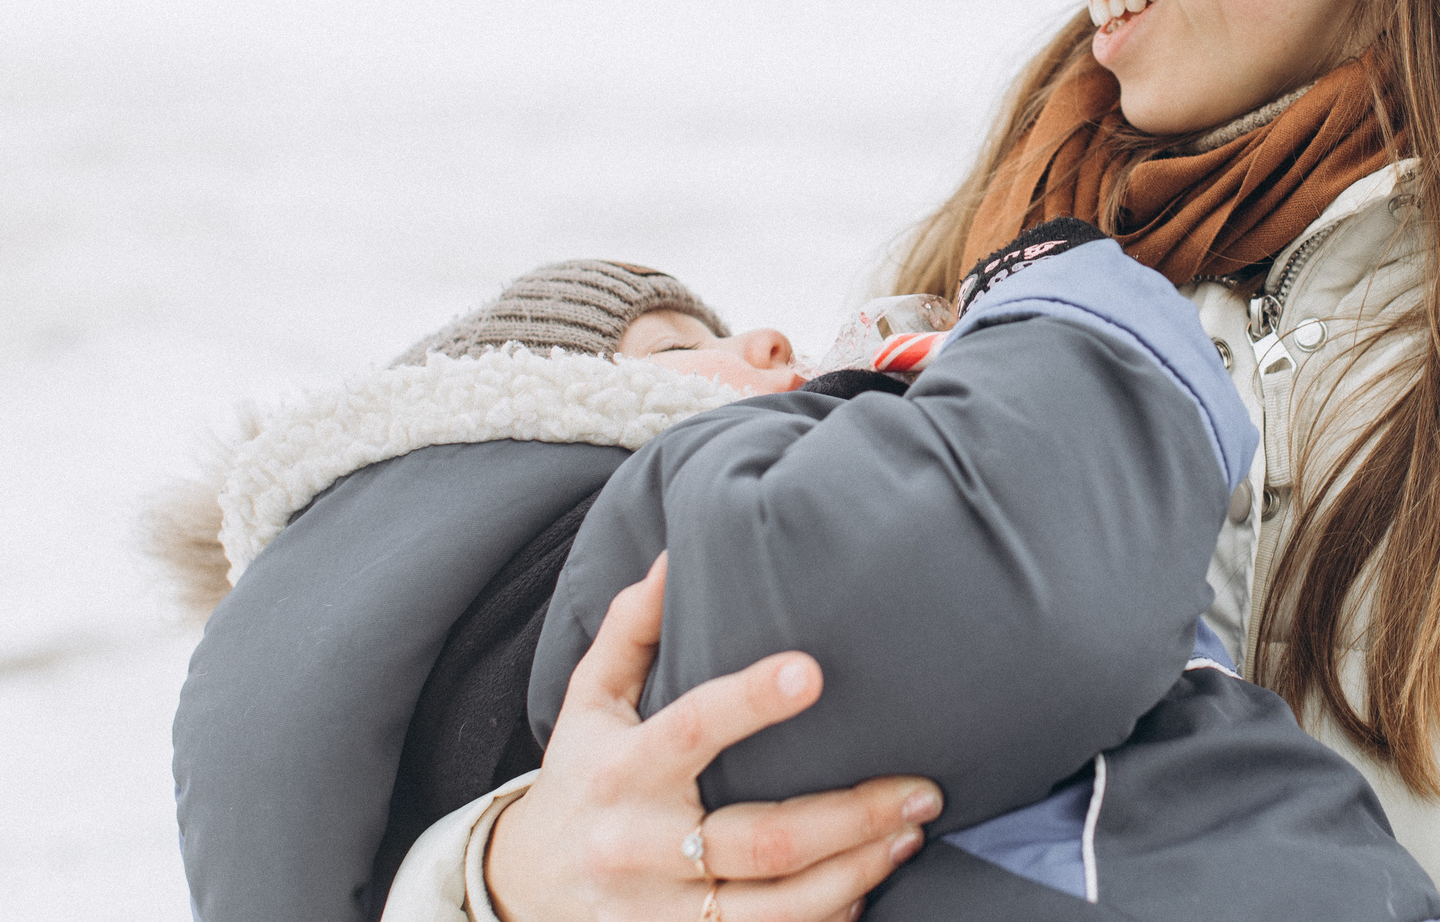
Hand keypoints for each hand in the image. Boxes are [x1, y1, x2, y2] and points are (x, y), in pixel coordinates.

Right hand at [485, 556, 937, 921]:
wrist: (518, 888)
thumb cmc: (579, 777)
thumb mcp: (589, 700)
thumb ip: (632, 628)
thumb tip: (674, 554)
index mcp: (622, 769)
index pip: (692, 728)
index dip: (751, 702)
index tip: (813, 672)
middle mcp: (639, 845)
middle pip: (760, 838)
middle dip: (852, 815)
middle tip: (921, 788)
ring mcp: (658, 912)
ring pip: (775, 908)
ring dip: (856, 872)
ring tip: (909, 835)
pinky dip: (826, 919)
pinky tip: (867, 887)